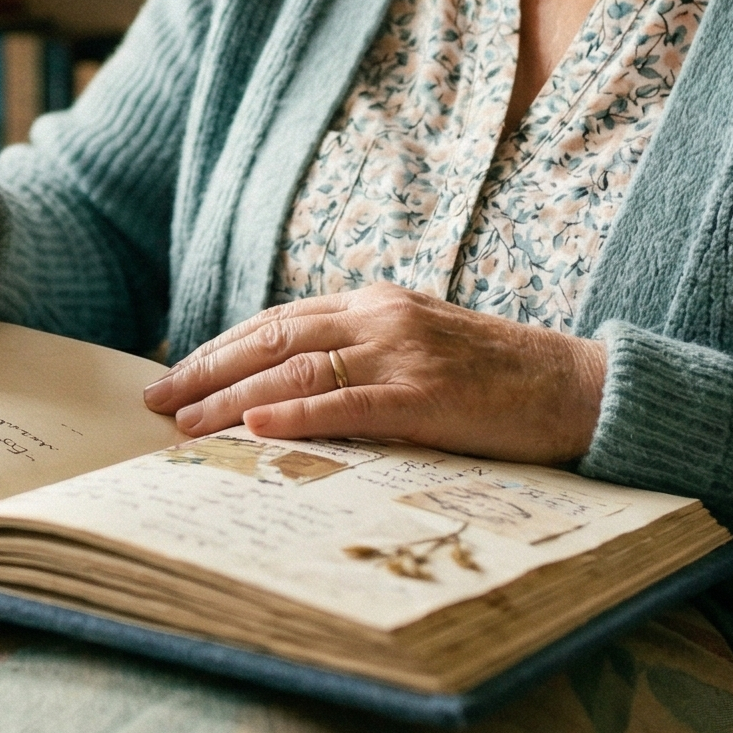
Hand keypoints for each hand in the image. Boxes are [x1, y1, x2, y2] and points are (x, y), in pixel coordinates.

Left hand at [138, 284, 607, 463]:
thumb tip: (293, 387)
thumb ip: (364, 354)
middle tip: (154, 399)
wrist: (579, 388)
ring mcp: (402, 355)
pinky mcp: (426, 398)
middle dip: (205, 369)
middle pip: (271, 339)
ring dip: (231, 399)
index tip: (174, 372)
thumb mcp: (421, 348)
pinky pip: (347, 405)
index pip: (278, 321)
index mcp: (376, 304)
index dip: (220, 347)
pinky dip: (295, 416)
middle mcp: (380, 318)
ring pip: (295, 372)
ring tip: (183, 423)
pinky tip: (254, 428)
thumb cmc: (498, 378)